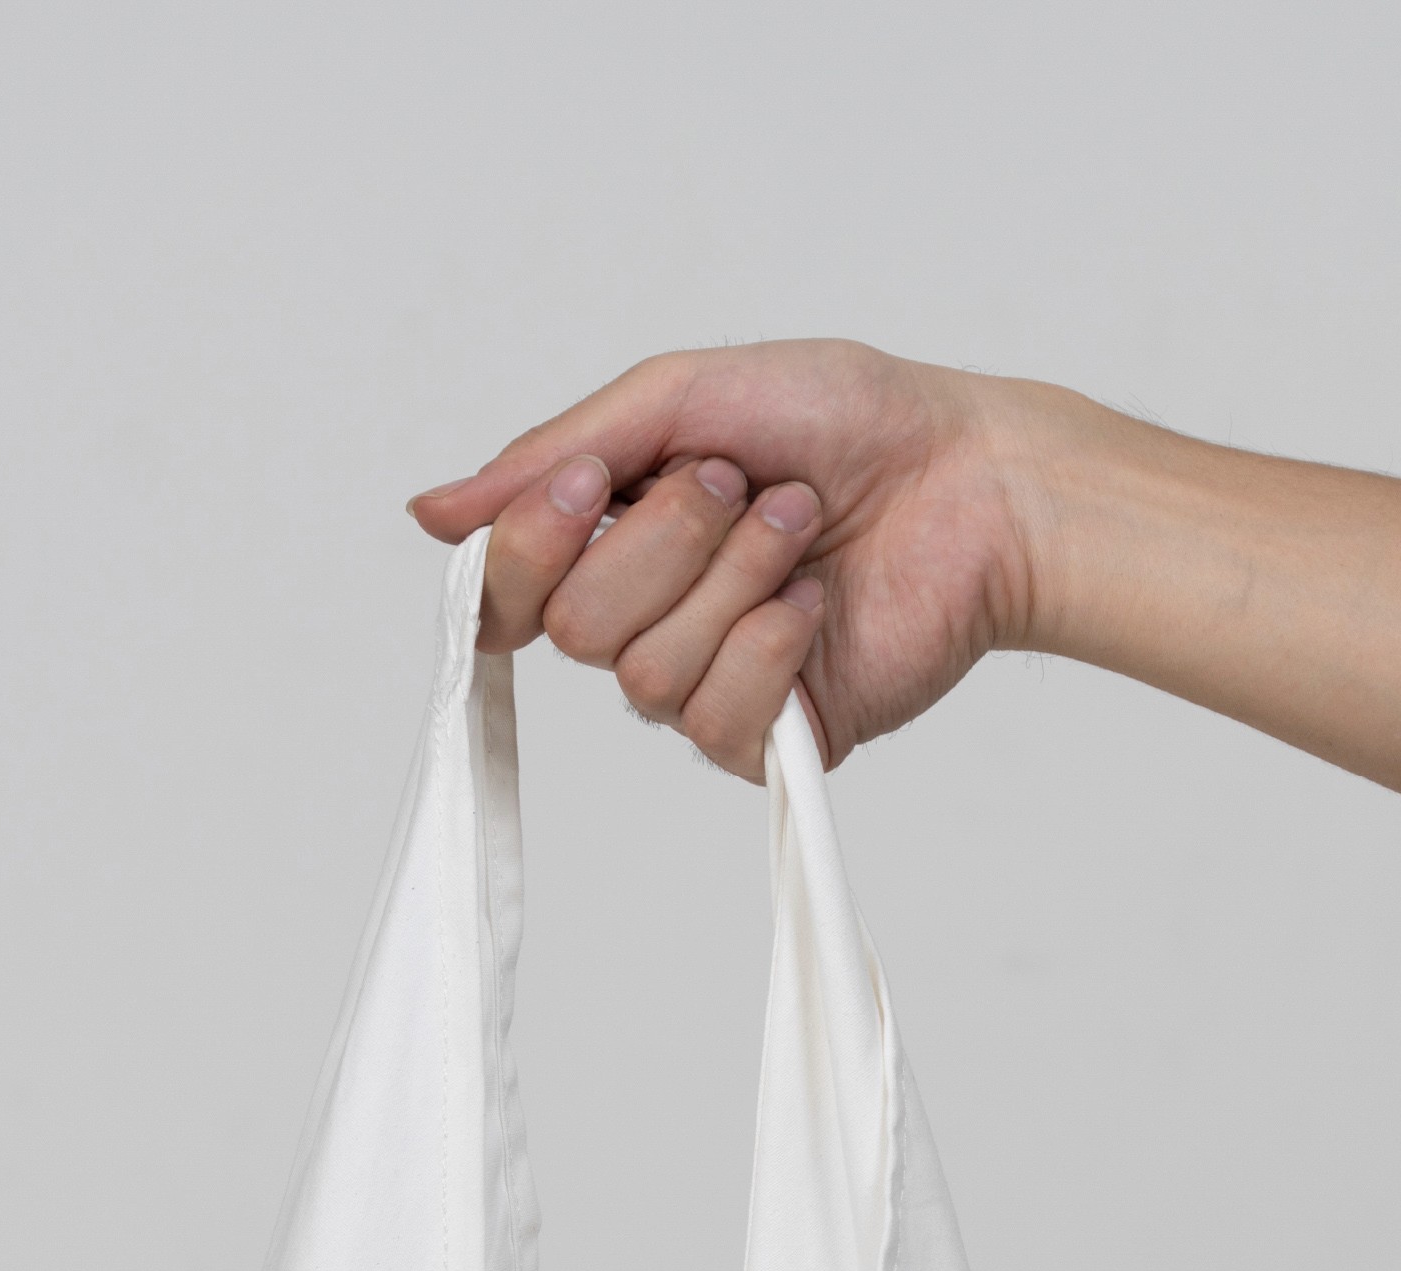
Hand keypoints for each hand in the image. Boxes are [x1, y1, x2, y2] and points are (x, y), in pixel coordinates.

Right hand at [407, 339, 1051, 779]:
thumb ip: (553, 455)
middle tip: (745, 485)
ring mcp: (708, 687)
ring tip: (802, 527)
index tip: (592, 483)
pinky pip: (716, 722)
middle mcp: (648, 621)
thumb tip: (428, 514)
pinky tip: (818, 603)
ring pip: (645, 675)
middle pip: (578, 628)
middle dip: (666, 541)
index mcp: (612, 539)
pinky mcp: (774, 740)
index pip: (506, 593)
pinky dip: (769, 647)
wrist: (973, 477)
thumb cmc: (846, 421)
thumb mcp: (681, 400)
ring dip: (733, 578)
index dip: (530, 548)